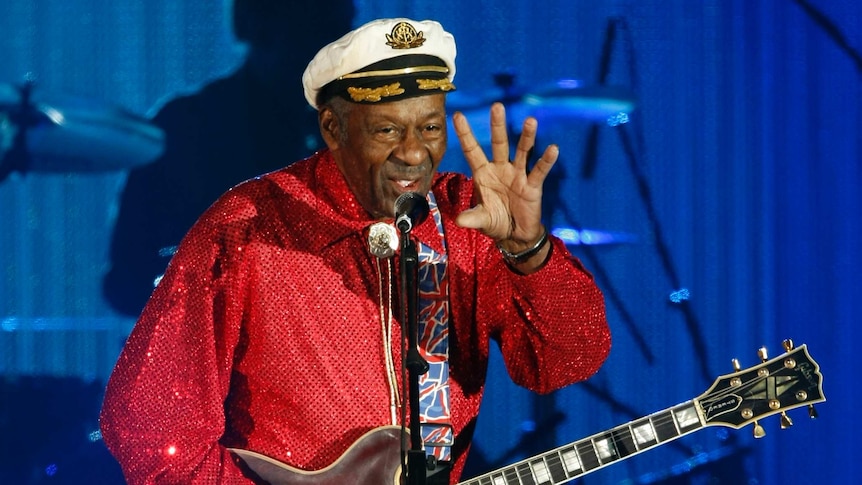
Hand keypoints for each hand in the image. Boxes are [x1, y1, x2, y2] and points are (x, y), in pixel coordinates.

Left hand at [452, 102, 558, 271]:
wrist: (515, 234)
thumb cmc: (495, 222)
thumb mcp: (482, 220)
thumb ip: (472, 217)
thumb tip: (458, 220)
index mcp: (483, 174)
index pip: (472, 150)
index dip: (465, 134)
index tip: (458, 115)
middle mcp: (500, 169)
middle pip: (499, 143)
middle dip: (497, 126)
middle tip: (497, 106)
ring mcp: (517, 175)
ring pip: (522, 151)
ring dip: (527, 137)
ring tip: (531, 121)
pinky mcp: (532, 185)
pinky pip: (539, 170)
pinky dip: (546, 160)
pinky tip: (552, 149)